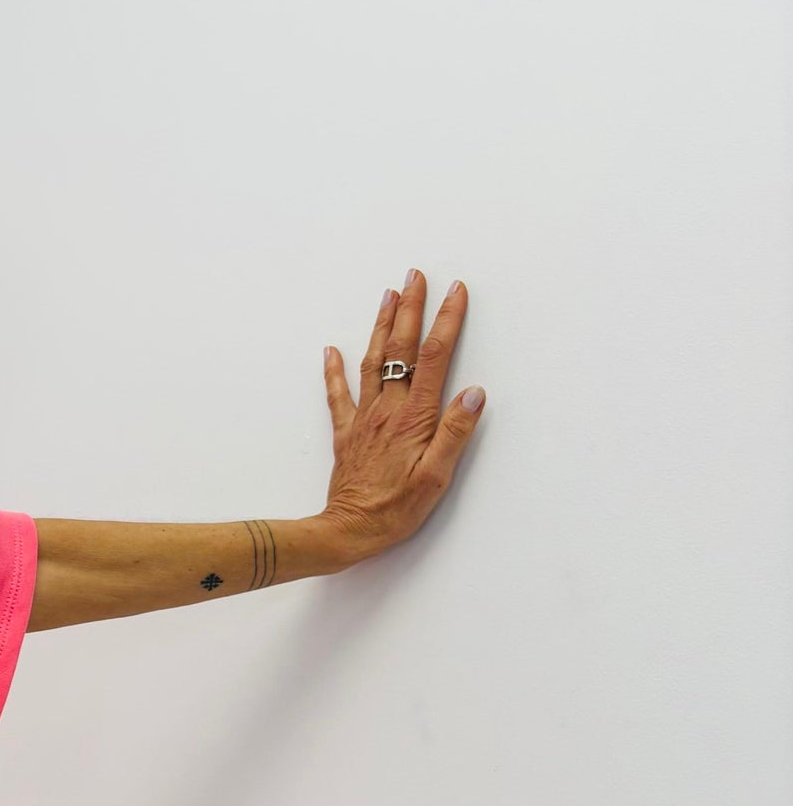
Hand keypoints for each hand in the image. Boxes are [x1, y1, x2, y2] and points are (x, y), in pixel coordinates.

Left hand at [318, 270, 484, 564]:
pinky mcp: (346, 433)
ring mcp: (363, 419)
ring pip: (371, 361)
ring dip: (380, 325)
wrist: (347, 532)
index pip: (435, 357)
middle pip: (400, 348)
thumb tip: (474, 392)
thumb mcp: (437, 478)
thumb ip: (456, 433)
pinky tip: (331, 349)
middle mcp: (387, 410)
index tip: (456, 290)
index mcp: (414, 418)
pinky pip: (338, 395)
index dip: (447, 320)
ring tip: (388, 294)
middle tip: (416, 274)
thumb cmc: (396, 510)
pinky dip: (334, 369)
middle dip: (410, 308)